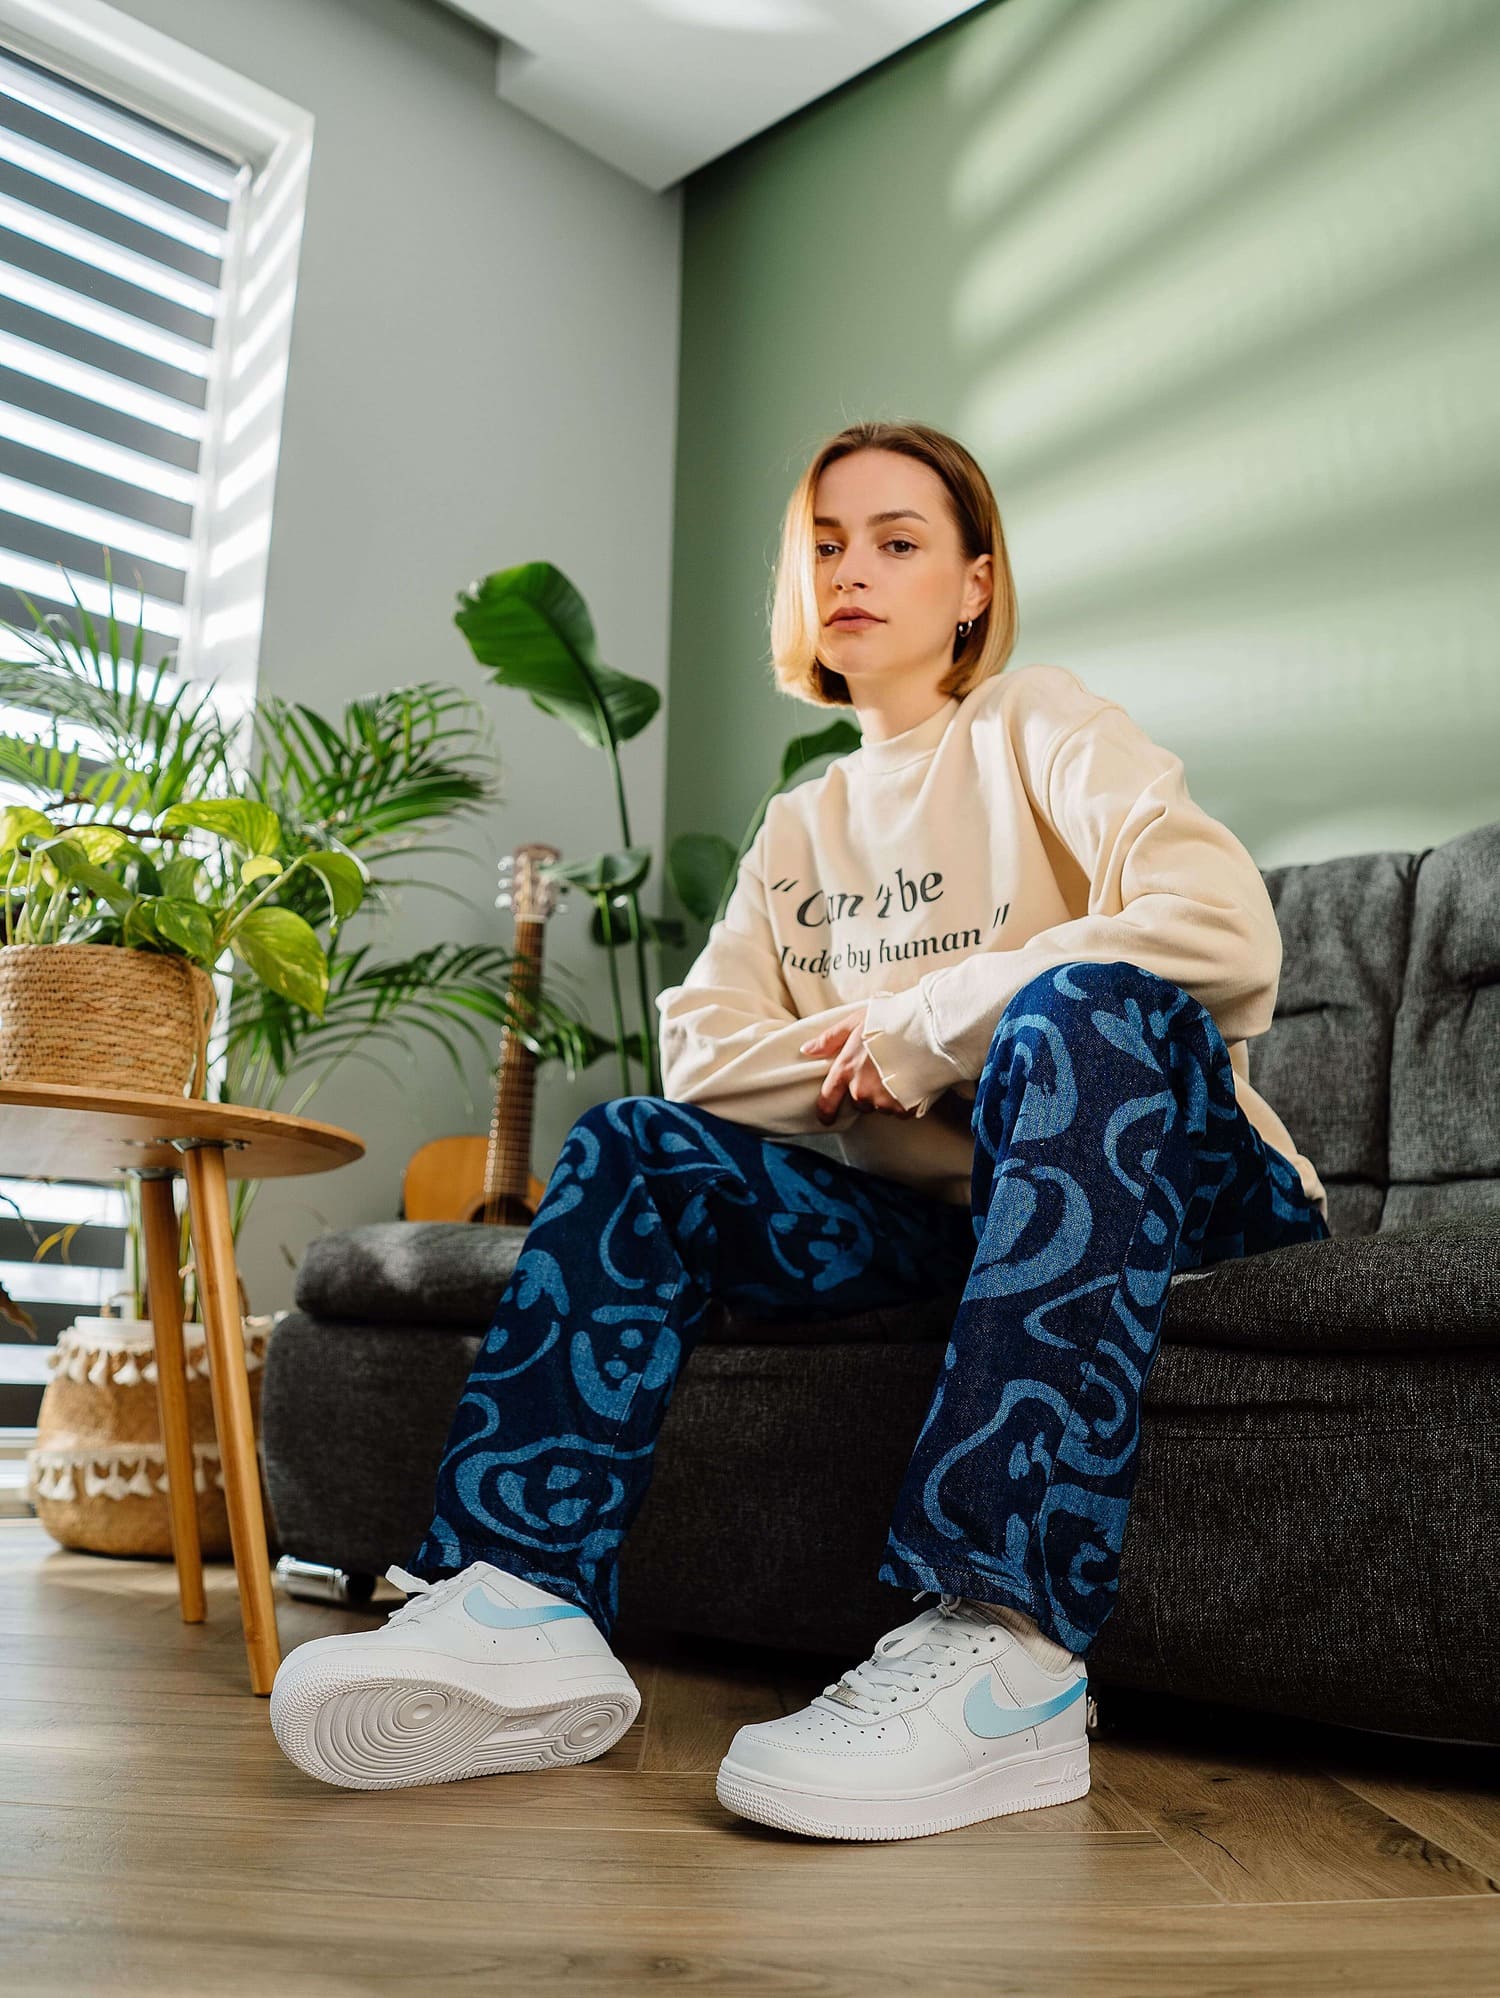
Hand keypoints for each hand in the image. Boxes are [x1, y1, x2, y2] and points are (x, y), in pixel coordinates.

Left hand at [799, 1009, 918, 1126]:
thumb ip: (830, 1038)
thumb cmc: (892, 1019)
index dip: (825, 1111)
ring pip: (881, 1107)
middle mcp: (861, 1090)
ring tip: (901, 1072)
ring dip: (887, 1096)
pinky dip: (905, 1100)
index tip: (826, 1118)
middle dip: (868, 1091)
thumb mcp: (856, 1021)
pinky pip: (900, 1110)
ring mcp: (883, 1101)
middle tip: (883, 1070)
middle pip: (859, 1102)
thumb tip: (807, 1050)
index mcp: (846, 1069)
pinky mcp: (904, 1107)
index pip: (828, 1098)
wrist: (930, 1029)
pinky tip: (912, 1081)